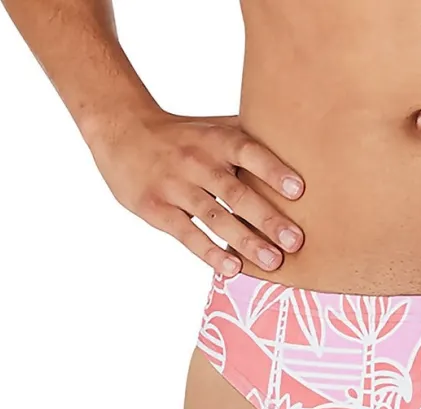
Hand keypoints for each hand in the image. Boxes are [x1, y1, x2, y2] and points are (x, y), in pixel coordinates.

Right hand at [89, 110, 304, 275]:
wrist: (120, 130)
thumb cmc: (183, 135)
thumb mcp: (213, 127)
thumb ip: (249, 138)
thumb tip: (300, 144)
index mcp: (215, 140)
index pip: (248, 151)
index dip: (273, 169)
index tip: (298, 190)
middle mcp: (197, 162)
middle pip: (236, 192)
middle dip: (267, 218)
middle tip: (295, 241)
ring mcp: (175, 186)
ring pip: (215, 218)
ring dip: (245, 242)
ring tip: (272, 262)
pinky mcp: (156, 209)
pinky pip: (187, 234)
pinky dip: (210, 253)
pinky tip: (232, 269)